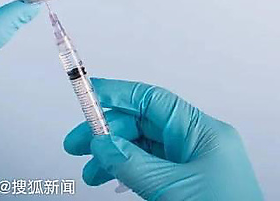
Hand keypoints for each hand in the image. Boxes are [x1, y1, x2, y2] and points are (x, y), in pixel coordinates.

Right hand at [64, 78, 262, 199]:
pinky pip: (149, 166)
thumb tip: (102, 143)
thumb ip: (133, 163)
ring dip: (112, 156)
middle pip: (141, 123)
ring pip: (142, 147)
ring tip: (91, 172)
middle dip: (106, 131)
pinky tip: (111, 179)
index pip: (151, 100)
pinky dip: (126, 170)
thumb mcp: (172, 188)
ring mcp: (191, 163)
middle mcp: (196, 142)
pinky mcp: (186, 182)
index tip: (87, 92)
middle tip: (77, 144)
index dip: (117, 93)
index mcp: (202, 132)